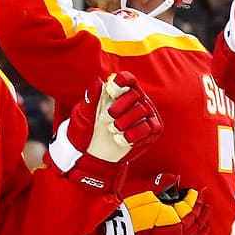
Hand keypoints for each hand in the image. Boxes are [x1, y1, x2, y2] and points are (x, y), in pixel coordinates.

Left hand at [62, 72, 161, 194]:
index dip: (124, 81)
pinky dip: (134, 134)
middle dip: (122, 105)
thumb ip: (91, 97)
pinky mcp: (151, 132)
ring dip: (126, 121)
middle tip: (109, 115)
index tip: (114, 88)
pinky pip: (150, 128)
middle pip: (137, 94)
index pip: (128, 79)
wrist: (92, 155)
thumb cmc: (87, 131)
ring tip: (113, 129)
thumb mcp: (84, 115)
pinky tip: (121, 139)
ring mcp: (144, 116)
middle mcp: (134, 102)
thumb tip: (98, 81)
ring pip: (143, 110)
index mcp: (118, 93)